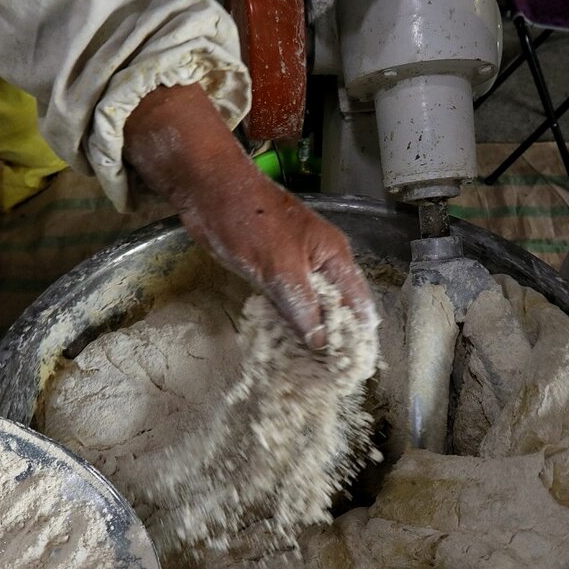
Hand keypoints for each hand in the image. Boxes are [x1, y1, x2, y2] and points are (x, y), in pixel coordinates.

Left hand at [123, 84, 372, 349]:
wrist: (208, 190)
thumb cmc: (250, 221)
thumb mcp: (282, 270)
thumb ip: (304, 309)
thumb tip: (321, 345)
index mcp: (334, 256)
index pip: (359, 302)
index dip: (360, 335)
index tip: (356, 368)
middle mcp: (320, 263)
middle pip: (336, 308)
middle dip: (334, 340)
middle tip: (329, 377)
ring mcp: (295, 267)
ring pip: (310, 308)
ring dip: (308, 335)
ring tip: (308, 370)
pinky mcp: (271, 272)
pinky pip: (286, 304)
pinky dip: (287, 324)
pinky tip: (283, 346)